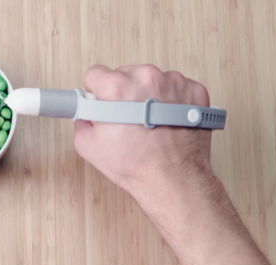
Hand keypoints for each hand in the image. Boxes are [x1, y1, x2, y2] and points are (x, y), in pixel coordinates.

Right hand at [73, 64, 212, 198]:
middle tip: (128, 120)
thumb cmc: (136, 165)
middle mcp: (146, 77)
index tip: (102, 104)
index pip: (96, 74)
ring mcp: (174, 82)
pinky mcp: (194, 90)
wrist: (174, 180)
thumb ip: (82, 122)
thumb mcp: (89, 147)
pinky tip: (167, 121)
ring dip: (149, 96)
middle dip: (124, 94)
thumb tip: (86, 113)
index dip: (96, 92)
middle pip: (125, 74)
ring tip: (150, 123)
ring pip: (152, 80)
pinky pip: (176, 88)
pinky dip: (171, 101)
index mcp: (117, 87)